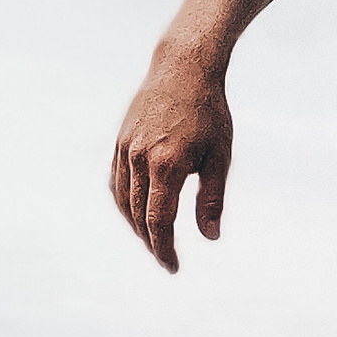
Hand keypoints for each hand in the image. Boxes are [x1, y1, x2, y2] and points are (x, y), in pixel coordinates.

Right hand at [111, 51, 233, 273]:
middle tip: (165, 260)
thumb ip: (211, 199)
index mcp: (166, 166)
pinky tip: (136, 213)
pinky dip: (124, 203)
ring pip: (123, 200)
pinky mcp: (119, 140)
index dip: (164, 248)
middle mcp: (139, 158)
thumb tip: (211, 237)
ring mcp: (124, 148)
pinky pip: (116, 181)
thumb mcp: (220, 158)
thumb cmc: (209, 113)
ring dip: (135, 225)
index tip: (172, 268)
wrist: (182, 69)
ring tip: (152, 241)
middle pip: (138, 215)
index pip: (159, 221)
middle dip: (151, 242)